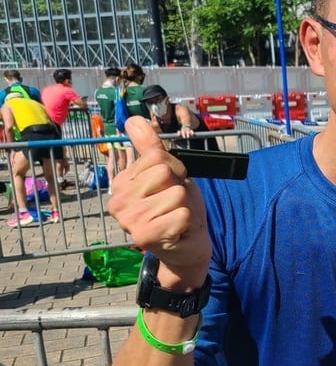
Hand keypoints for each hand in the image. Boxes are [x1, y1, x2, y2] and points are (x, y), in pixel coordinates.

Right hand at [108, 117, 210, 285]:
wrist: (186, 246)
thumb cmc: (176, 208)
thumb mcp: (168, 174)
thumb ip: (151, 148)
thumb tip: (133, 119)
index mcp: (121, 183)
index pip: (156, 156)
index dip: (175, 168)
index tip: (171, 185)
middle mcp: (118, 201)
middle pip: (164, 172)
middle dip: (179, 187)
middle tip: (174, 205)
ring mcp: (129, 220)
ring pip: (176, 193)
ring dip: (184, 206)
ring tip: (175, 218)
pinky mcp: (145, 236)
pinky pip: (181, 214)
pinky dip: (187, 222)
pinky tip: (177, 231)